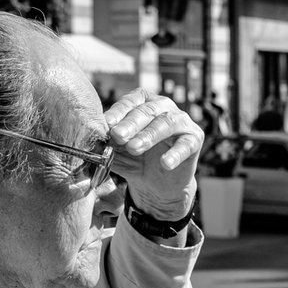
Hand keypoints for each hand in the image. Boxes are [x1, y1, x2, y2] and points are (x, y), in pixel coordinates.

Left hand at [104, 88, 204, 220]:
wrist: (157, 186)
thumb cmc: (137, 161)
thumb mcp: (118, 153)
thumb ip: (107, 145)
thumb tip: (93, 141)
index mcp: (143, 104)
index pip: (131, 101)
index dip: (119, 111)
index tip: (106, 123)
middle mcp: (164, 107)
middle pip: (148, 110)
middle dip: (131, 123)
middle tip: (117, 136)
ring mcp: (181, 122)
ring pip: (166, 123)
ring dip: (149, 135)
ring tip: (134, 148)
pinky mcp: (194, 139)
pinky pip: (186, 145)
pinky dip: (175, 153)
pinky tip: (164, 163)